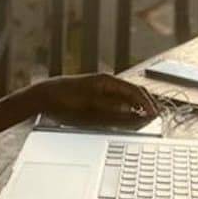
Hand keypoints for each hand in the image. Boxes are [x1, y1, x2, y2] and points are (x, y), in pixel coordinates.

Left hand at [35, 73, 158, 125]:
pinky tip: (123, 114)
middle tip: (153, 117)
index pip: (135, 91)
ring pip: (122, 95)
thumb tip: (136, 114)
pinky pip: (113, 98)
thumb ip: (115, 112)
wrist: (42, 97)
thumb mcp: (92, 110)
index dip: (147, 104)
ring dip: (134, 105)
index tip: (155, 115)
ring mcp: (97, 86)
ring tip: (142, 117)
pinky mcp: (91, 92)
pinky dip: (122, 105)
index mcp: (107, 81)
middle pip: (131, 91)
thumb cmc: (64, 102)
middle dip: (144, 103)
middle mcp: (104, 81)